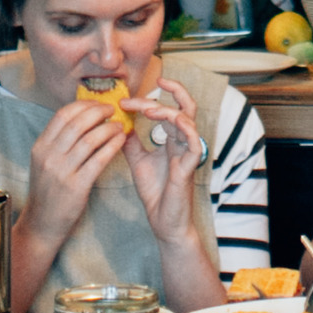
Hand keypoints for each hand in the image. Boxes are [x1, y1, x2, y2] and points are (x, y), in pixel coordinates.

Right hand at [24, 84, 135, 256]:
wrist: (41, 223)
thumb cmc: (48, 190)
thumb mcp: (44, 162)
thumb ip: (59, 141)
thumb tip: (84, 117)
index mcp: (40, 146)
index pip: (62, 115)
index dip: (83, 105)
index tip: (98, 103)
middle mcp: (48, 156)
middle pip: (78, 123)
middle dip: (99, 112)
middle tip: (113, 110)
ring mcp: (61, 171)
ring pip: (90, 139)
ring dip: (109, 128)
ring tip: (120, 126)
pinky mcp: (76, 187)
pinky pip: (99, 160)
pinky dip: (112, 146)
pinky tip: (121, 141)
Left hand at [119, 73, 208, 240]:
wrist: (163, 221)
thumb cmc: (155, 192)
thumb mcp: (137, 161)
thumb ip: (131, 141)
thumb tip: (118, 122)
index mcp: (172, 138)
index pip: (164, 109)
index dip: (146, 102)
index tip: (124, 101)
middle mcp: (182, 141)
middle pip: (185, 106)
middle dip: (170, 91)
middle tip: (146, 91)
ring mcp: (188, 152)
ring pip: (188, 119)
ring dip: (168, 109)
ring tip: (148, 109)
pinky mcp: (190, 166)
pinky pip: (194, 142)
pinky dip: (185, 128)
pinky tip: (173, 121)